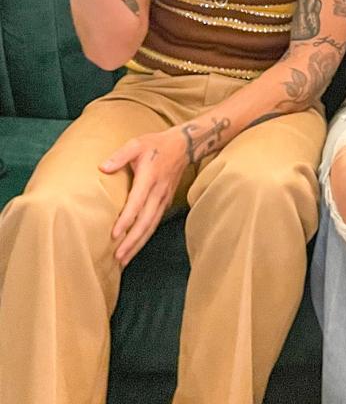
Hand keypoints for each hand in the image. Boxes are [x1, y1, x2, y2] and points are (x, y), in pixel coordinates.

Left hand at [101, 127, 189, 265]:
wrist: (184, 146)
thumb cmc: (156, 145)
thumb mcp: (136, 144)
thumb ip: (120, 156)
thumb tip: (103, 168)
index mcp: (150, 178)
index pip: (137, 203)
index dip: (127, 219)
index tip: (115, 234)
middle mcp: (158, 193)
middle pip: (146, 221)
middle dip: (132, 241)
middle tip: (118, 257)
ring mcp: (164, 199)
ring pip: (151, 226)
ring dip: (138, 243)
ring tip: (124, 259)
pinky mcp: (166, 202)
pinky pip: (155, 223)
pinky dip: (145, 237)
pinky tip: (136, 246)